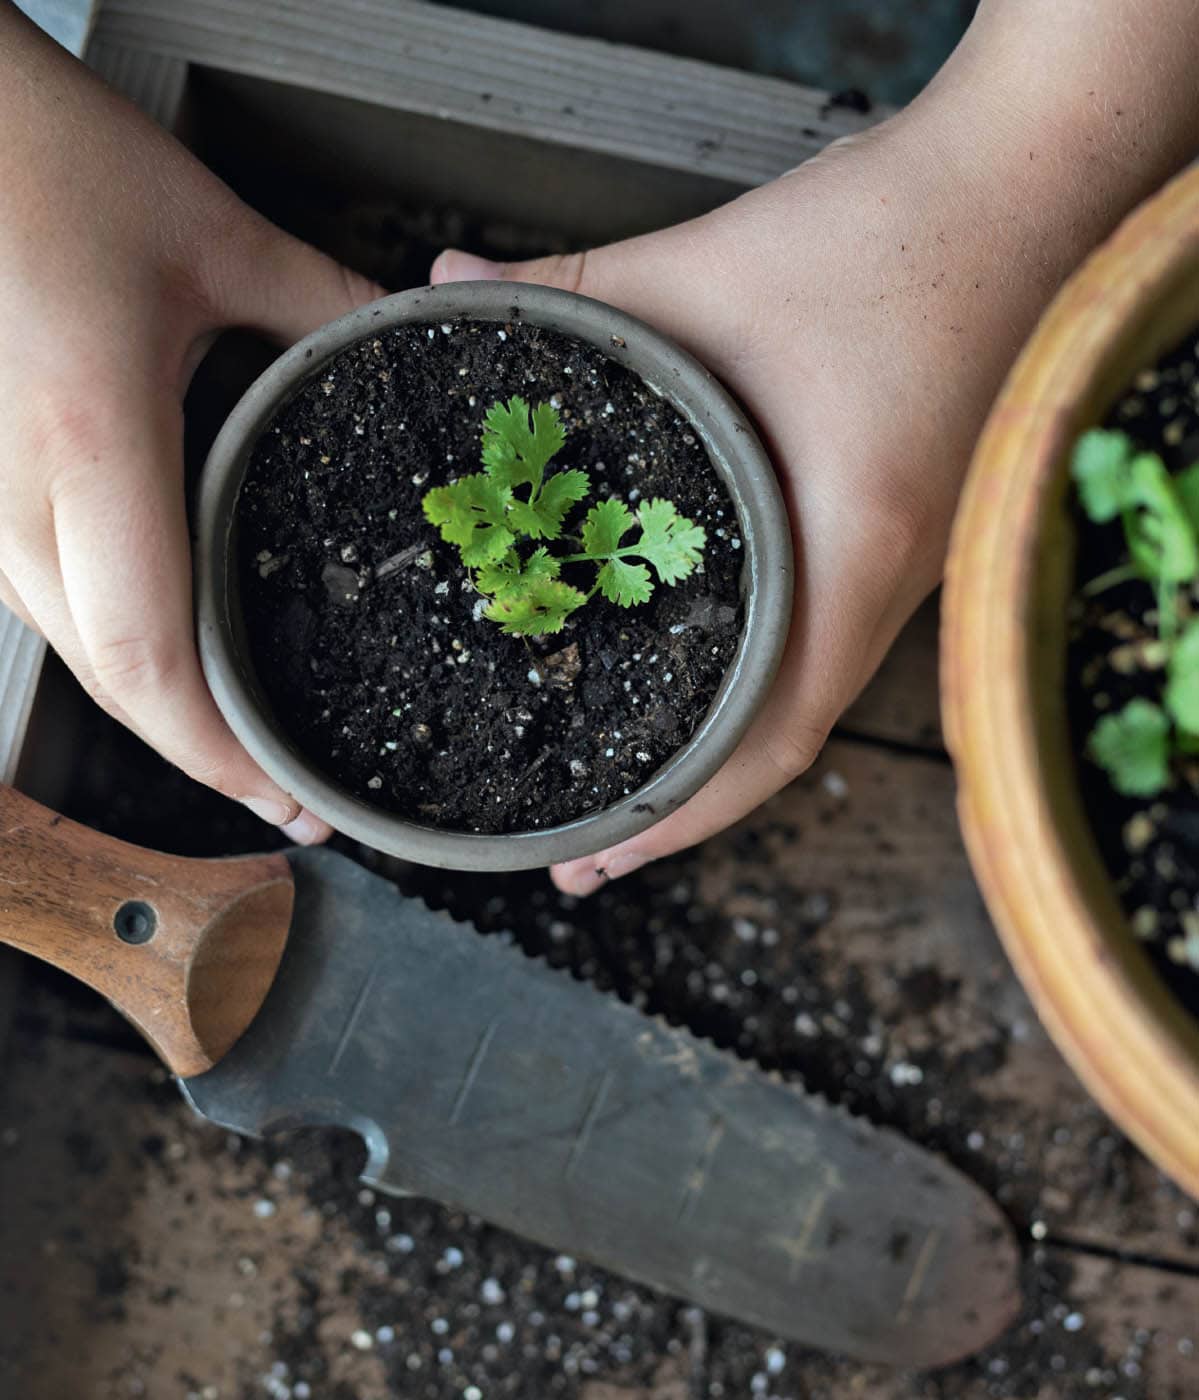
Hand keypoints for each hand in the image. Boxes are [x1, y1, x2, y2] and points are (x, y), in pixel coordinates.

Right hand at [0, 7, 381, 836]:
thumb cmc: (41, 160)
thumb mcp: (215, 231)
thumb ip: (325, 306)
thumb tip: (401, 345)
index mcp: (89, 442)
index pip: (150, 653)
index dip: (218, 750)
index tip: (287, 794)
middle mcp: (16, 494)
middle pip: (108, 682)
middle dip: (202, 758)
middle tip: (290, 794)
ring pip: (70, 654)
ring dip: (158, 713)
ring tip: (244, 743)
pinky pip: (41, 605)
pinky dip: (114, 652)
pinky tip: (171, 657)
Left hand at [432, 0, 1198, 894]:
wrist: (1033, 187)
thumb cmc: (902, 234)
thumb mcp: (713, 266)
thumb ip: (569, 289)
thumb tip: (440, 292)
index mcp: (857, 548)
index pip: (768, 739)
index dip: (675, 817)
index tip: (590, 856)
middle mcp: (896, 582)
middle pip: (779, 742)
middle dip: (679, 808)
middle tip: (581, 847)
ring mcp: (910, 564)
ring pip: (803, 697)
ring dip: (716, 749)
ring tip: (627, 781)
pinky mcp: (905, 528)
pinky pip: (822, 637)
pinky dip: (754, 676)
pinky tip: (699, 664)